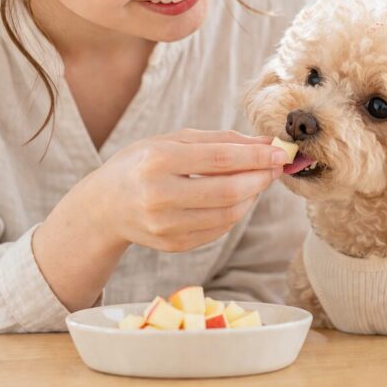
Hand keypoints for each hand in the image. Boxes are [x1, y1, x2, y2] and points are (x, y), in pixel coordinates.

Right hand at [86, 128, 286, 252]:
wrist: (104, 205)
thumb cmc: (142, 163)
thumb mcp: (173, 140)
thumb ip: (220, 140)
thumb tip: (266, 142)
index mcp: (157, 160)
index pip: (220, 159)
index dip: (256, 156)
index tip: (281, 152)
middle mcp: (158, 195)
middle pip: (228, 191)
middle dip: (261, 177)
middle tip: (277, 167)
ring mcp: (165, 226)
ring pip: (228, 215)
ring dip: (253, 196)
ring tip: (259, 180)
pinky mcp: (173, 245)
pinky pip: (218, 230)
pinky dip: (236, 212)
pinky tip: (239, 198)